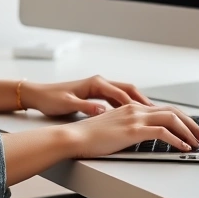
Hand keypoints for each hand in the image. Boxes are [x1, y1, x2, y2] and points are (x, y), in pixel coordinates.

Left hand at [22, 75, 152, 116]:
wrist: (38, 94)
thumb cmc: (51, 98)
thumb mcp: (68, 104)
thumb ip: (86, 107)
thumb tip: (102, 110)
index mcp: (95, 83)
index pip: (121, 93)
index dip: (136, 104)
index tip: (149, 113)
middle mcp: (99, 82)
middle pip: (128, 89)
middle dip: (144, 100)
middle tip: (159, 112)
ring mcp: (98, 87)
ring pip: (125, 93)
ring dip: (138, 103)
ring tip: (152, 115)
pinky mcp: (96, 93)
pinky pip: (118, 98)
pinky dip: (128, 105)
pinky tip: (134, 115)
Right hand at [61, 103, 198, 158]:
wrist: (74, 137)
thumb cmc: (90, 135)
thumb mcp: (114, 127)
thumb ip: (129, 127)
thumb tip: (144, 135)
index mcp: (132, 107)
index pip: (164, 109)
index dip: (182, 118)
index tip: (193, 128)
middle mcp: (136, 108)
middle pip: (173, 111)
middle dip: (193, 123)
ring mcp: (135, 118)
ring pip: (172, 119)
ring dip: (189, 131)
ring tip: (198, 142)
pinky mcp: (133, 130)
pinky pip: (163, 133)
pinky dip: (177, 139)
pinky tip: (183, 147)